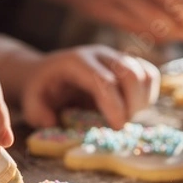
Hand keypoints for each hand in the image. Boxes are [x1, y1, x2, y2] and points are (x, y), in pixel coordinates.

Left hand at [21, 45, 159, 128]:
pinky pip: (151, 77)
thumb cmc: (42, 90)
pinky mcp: (129, 63)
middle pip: (132, 74)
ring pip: (146, 75)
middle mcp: (101, 54)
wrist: (48, 72)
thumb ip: (37, 113)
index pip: (105, 81)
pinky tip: (133, 108)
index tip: (117, 128)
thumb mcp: (31, 102)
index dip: (115, 106)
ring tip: (124, 116)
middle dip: (132, 105)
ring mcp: (118, 57)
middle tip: (119, 125)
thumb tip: (54, 122)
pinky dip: (148, 96)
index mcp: (77, 62)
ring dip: (142, 102)